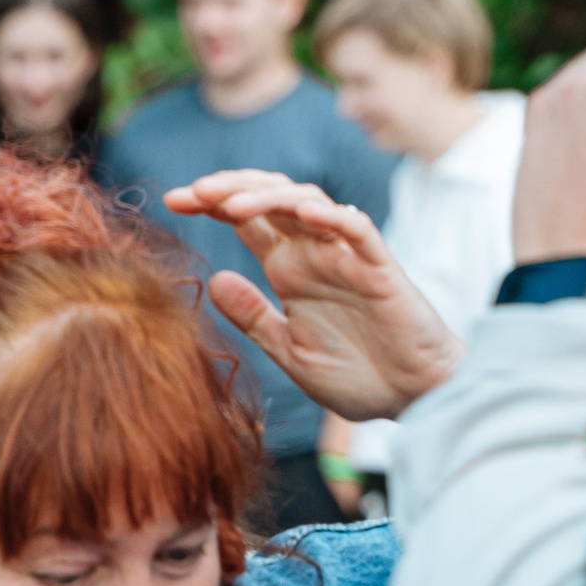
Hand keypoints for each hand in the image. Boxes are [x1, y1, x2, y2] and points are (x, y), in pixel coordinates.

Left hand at [164, 172, 461, 414]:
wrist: (413, 398)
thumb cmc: (357, 375)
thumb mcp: (289, 351)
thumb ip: (253, 317)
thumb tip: (212, 279)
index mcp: (290, 270)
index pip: (247, 220)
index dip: (212, 202)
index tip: (172, 200)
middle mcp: (315, 254)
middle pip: (271, 198)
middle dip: (231, 187)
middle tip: (192, 192)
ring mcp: (348, 257)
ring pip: (309, 203)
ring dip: (270, 198)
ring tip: (231, 206)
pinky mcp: (381, 269)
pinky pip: (358, 230)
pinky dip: (334, 217)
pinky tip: (305, 215)